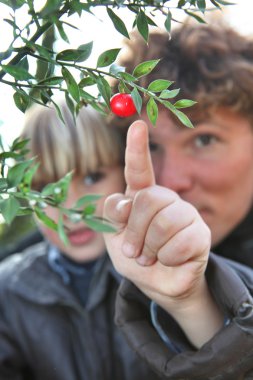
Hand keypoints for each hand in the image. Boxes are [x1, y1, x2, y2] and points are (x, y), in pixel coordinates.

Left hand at [103, 120, 221, 346]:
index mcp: (142, 196)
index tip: (136, 125)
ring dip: (150, 247)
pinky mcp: (200, 233)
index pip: (138, 170)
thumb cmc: (136, 256)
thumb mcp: (113, 237)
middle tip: (134, 251)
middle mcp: (165, 199)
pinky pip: (180, 241)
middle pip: (148, 199)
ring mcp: (185, 214)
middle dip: (134, 231)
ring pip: (164, 221)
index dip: (136, 149)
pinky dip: (167, 258)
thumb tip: (124, 200)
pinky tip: (169, 259)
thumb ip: (112, 216)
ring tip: (150, 256)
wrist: (159, 284)